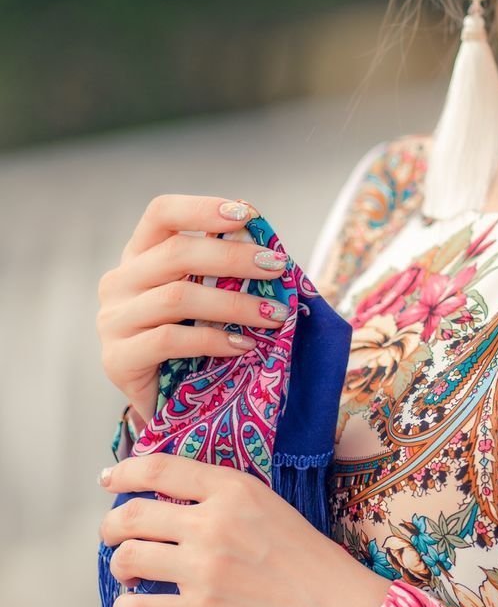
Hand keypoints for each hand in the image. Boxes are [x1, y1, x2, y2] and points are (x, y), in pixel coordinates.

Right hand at [97, 194, 295, 424]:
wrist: (162, 399)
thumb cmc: (191, 335)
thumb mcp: (205, 293)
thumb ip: (223, 267)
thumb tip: (265, 241)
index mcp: (140, 254)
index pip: (161, 213)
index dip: (202, 208)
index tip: (248, 215)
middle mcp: (120, 281)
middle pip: (176, 253)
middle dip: (234, 257)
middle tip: (276, 267)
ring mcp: (112, 320)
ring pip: (177, 297)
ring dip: (234, 304)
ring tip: (274, 314)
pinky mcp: (117, 359)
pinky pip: (169, 340)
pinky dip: (213, 340)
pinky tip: (244, 345)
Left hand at [98, 453, 392, 606]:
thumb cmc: (313, 563)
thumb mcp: (270, 508)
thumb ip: (223, 500)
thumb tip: (173, 502)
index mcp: (234, 489)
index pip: (159, 468)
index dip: (124, 471)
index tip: (109, 478)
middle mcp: (213, 523)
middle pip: (131, 513)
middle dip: (111, 526)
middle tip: (114, 536)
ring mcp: (203, 570)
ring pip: (127, 558)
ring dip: (120, 566)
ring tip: (131, 574)